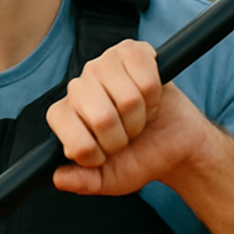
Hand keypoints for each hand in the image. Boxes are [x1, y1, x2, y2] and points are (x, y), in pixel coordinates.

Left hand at [46, 40, 215, 195]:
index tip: (106, 154)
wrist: (174, 144)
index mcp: (63, 115)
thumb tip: (59, 178)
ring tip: (139, 117)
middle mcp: (77, 86)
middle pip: (102, 118)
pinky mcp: (132, 51)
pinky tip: (150, 98)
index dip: (97, 154)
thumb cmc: (137, 158)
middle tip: (126, 135)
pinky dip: (155, 96)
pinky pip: (147, 79)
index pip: (74, 141)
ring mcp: (103, 65)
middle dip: (122, 137)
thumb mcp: (107, 180)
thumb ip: (82, 183)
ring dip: (141, 117)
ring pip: (128, 99)